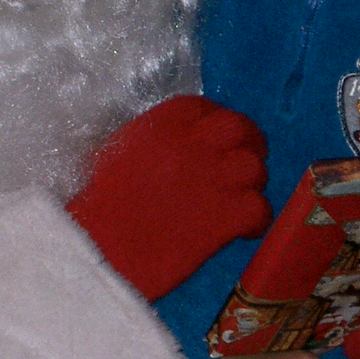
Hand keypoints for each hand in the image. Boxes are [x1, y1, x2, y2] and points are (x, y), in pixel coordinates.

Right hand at [68, 96, 269, 301]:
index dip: (215, 121)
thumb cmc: (98, 207)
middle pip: (238, 126)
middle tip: (246, 157)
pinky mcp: (227, 215)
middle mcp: (194, 143)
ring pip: (255, 167)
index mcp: (162, 124)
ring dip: (252, 182)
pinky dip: (257, 220)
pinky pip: (260, 208)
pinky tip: (244, 230)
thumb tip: (175, 143)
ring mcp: (214, 178)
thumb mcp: (117, 152)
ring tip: (241, 198)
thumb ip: (152, 139)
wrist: (100, 251)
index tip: (216, 138)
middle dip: (248, 141)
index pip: (203, 107)